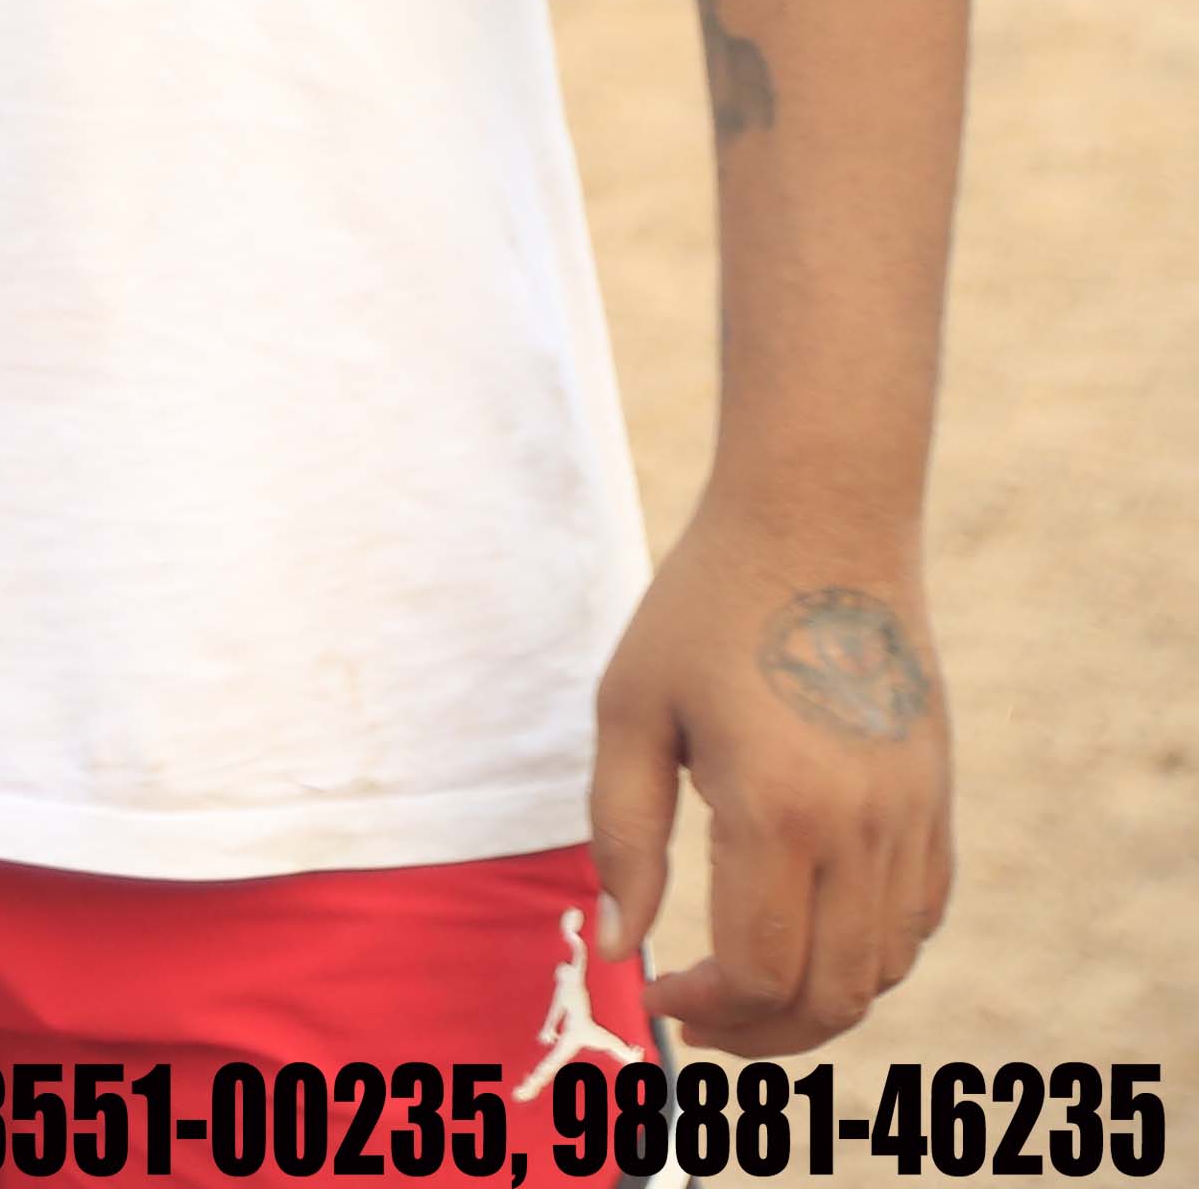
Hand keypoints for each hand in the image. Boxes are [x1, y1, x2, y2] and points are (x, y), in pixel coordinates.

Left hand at [589, 509, 953, 1053]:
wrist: (821, 526)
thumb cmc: (706, 608)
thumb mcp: (630, 710)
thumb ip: (621, 835)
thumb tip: (620, 943)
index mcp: (778, 809)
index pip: (762, 971)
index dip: (707, 1008)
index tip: (658, 992)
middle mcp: (863, 828)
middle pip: (834, 994)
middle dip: (762, 1032)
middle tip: (698, 1017)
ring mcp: (914, 817)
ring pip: (885, 968)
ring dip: (817, 1001)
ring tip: (744, 985)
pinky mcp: (937, 801)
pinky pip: (917, 918)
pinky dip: (867, 955)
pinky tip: (805, 931)